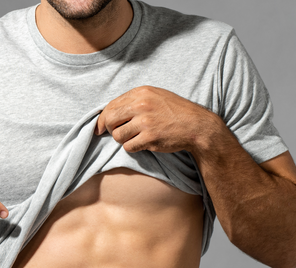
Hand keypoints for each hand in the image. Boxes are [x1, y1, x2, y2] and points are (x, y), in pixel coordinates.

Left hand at [95, 86, 225, 152]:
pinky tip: (144, 143)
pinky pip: (129, 147)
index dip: (102, 119)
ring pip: (118, 136)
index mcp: (141, 93)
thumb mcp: (155, 96)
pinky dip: (134, 147)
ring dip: (124, 140)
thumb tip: (108, 112)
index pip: (111, 106)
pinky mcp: (150, 138)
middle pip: (109, 120)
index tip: (99, 128)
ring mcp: (145, 122)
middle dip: (109, 129)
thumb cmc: (174, 111)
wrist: (196, 125)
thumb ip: (134, 101)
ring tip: (136, 137)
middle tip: (117, 133)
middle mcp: (141, 105)